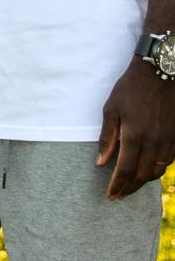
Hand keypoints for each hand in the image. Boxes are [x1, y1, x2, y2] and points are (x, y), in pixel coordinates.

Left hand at [97, 58, 174, 197]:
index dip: (117, 186)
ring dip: (143, 181)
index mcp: (134, 136)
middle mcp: (153, 143)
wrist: (161, 72)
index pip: (125, 171)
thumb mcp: (112, 108)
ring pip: (157, 172)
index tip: (110, 195)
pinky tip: (149, 169)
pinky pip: (168, 162)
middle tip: (119, 194)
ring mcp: (168, 142)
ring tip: (131, 184)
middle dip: (129, 188)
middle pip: (142, 176)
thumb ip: (107, 137)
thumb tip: (100, 163)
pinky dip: (157, 170)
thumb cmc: (132, 88)